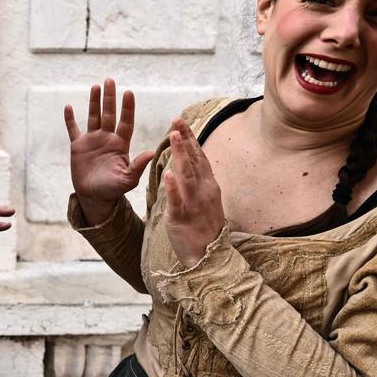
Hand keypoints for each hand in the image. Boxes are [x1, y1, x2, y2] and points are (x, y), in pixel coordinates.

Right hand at [64, 79, 154, 224]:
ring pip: (93, 117)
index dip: (127, 108)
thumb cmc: (113, 189)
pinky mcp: (78, 146)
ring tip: (95, 86)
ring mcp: (92, 141)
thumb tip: (150, 152)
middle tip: (110, 80)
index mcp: (120, 144)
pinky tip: (68, 107)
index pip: (125, 122)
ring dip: (94, 102)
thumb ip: (138, 166)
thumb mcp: (128, 180)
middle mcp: (107, 138)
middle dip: (110, 98)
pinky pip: (73, 129)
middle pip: (109, 114)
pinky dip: (70, 119)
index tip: (129, 92)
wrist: (94, 197)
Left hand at [161, 118, 226, 267]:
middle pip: (194, 161)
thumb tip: (187, 161)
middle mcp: (204, 191)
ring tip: (173, 137)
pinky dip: (172, 188)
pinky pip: (176, 201)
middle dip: (185, 139)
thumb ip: (197, 180)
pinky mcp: (182, 218)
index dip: (191, 138)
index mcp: (209, 185)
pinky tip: (167, 175)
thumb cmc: (204, 226)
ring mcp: (194, 204)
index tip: (182, 121)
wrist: (208, 257)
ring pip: (187, 176)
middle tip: (176, 120)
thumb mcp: (204, 199)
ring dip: (180, 155)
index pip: (199, 156)